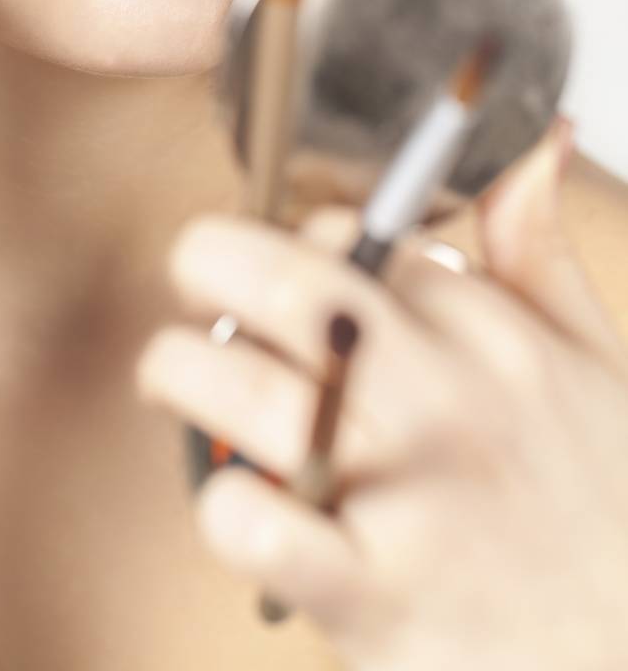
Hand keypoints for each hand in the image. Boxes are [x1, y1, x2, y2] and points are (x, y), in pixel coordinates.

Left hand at [135, 117, 627, 670]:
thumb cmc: (601, 513)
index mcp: (493, 336)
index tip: (279, 268)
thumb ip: (538, 249)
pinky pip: (266, 531)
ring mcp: (411, 501)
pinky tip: (233, 499)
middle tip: (194, 283)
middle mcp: (449, 403)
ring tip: (175, 379)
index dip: (293, 237)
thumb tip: (534, 139)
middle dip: (210, 262)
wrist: (627, 659)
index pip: (355, 234)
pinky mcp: (377, 601)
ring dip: (184, 373)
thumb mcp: (593, 362)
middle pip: (294, 287)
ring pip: (255, 395)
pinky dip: (226, 507)